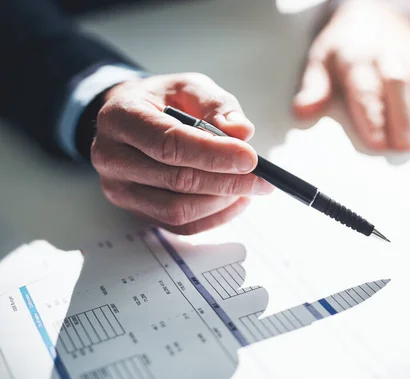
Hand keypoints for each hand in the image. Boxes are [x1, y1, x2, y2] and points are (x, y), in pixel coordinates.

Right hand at [91, 73, 272, 234]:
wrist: (132, 119)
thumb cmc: (163, 101)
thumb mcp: (190, 87)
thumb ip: (217, 105)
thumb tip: (242, 131)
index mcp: (122, 118)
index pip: (170, 144)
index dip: (214, 154)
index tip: (250, 158)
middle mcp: (113, 157)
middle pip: (177, 181)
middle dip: (227, 181)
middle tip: (262, 178)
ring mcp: (121, 190)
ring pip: (178, 210)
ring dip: (222, 201)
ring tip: (249, 186)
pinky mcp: (137, 212)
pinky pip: (181, 227)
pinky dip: (214, 217)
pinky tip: (234, 200)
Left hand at [293, 0, 409, 150]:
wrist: (373, 13)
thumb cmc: (344, 47)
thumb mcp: (320, 61)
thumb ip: (314, 88)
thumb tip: (301, 110)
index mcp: (355, 58)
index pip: (365, 88)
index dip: (372, 116)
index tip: (378, 142)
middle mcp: (386, 54)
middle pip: (398, 84)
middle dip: (403, 117)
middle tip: (404, 146)